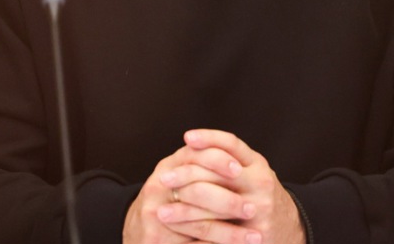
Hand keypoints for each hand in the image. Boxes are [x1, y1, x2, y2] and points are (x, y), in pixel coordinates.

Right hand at [123, 140, 244, 243]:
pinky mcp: (156, 240)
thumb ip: (199, 164)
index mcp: (166, 168)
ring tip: (254, 238)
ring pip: (200, 224)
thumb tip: (238, 159)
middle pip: (197, 191)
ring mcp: (154, 215)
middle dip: (229, 202)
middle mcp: (156, 188)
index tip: (240, 171)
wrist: (138, 231)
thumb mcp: (178, 177)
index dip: (218, 161)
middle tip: (252, 209)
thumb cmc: (166, 201)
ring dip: (230, 233)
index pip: (195, 157)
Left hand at [157, 130, 304, 243]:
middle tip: (163, 179)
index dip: (209, 138)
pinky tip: (180, 233)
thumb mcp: (250, 171)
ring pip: (214, 208)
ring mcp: (260, 210)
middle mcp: (261, 184)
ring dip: (184, 211)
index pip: (231, 144)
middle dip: (186, 177)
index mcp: (257, 164)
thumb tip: (189, 145)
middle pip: (218, 174)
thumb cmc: (258, 194)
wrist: (289, 227)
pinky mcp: (255, 235)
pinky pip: (219, 234)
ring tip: (163, 212)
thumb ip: (227, 159)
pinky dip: (197, 235)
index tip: (186, 138)